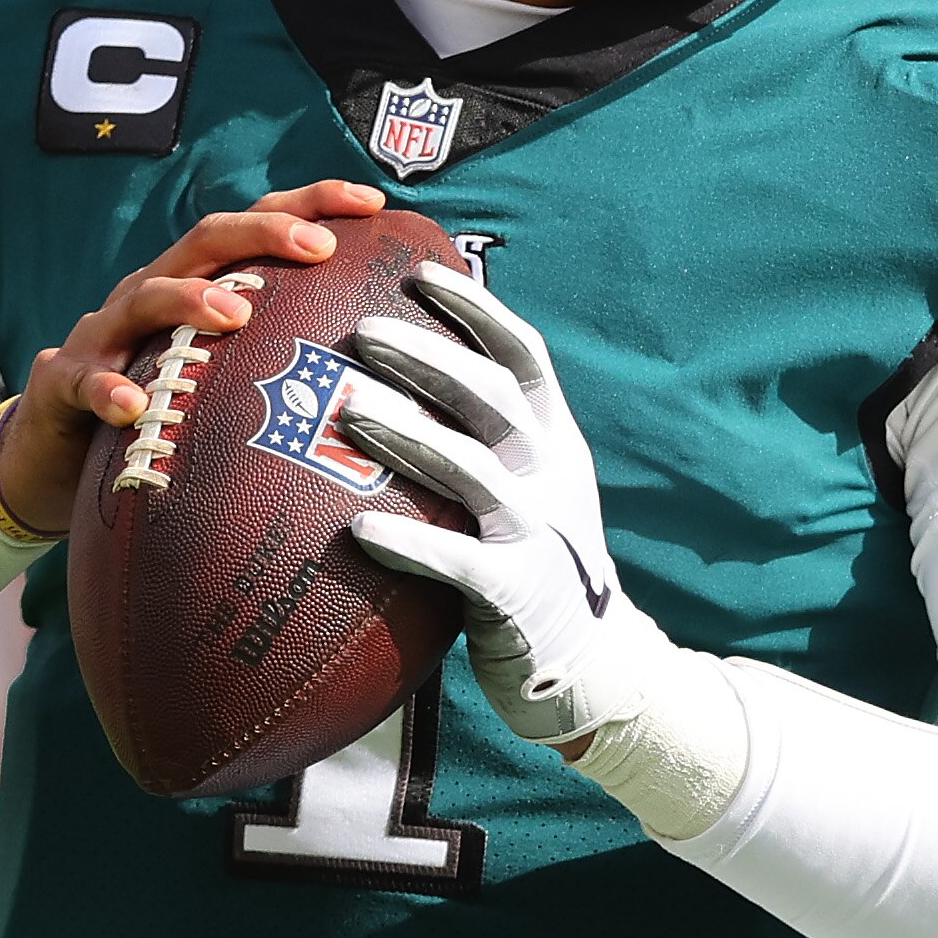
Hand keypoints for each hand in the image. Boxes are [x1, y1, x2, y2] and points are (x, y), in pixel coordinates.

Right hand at [0, 181, 386, 534]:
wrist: (54, 459)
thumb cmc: (158, 410)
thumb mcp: (220, 377)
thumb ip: (282, 362)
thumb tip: (385, 373)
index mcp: (197, 284)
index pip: (258, 227)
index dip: (313, 203)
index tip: (373, 203)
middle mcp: (151, 292)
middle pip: (206, 240)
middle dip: (264, 233)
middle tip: (318, 246)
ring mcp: (104, 334)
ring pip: (146, 297)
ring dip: (192, 299)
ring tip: (235, 313)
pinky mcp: (63, 384)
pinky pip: (84, 381)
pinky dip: (108, 389)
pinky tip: (132, 406)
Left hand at [333, 264, 680, 751]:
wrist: (588, 665)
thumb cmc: (529, 562)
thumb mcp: (528, 487)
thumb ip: (485, 438)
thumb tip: (397, 379)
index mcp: (553, 438)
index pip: (521, 353)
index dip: (473, 308)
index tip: (418, 271)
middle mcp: (550, 473)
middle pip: (489, 397)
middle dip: (427, 358)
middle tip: (361, 333)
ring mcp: (536, 530)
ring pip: (470, 469)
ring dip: (408, 436)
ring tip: (349, 414)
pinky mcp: (516, 591)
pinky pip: (458, 560)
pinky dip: (411, 542)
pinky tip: (359, 528)